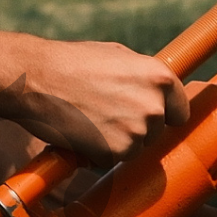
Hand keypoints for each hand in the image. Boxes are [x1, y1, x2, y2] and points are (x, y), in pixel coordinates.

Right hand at [0, 39, 189, 162]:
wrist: (36, 79)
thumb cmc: (72, 63)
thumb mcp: (117, 56)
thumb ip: (142, 76)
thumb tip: (155, 89)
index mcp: (161, 78)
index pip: (179, 111)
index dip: (162, 115)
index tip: (147, 117)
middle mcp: (154, 106)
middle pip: (155, 132)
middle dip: (135, 128)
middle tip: (105, 114)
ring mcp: (136, 132)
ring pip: (134, 148)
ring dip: (115, 142)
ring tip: (89, 119)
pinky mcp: (115, 153)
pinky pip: (110, 161)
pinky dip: (96, 153)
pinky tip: (80, 132)